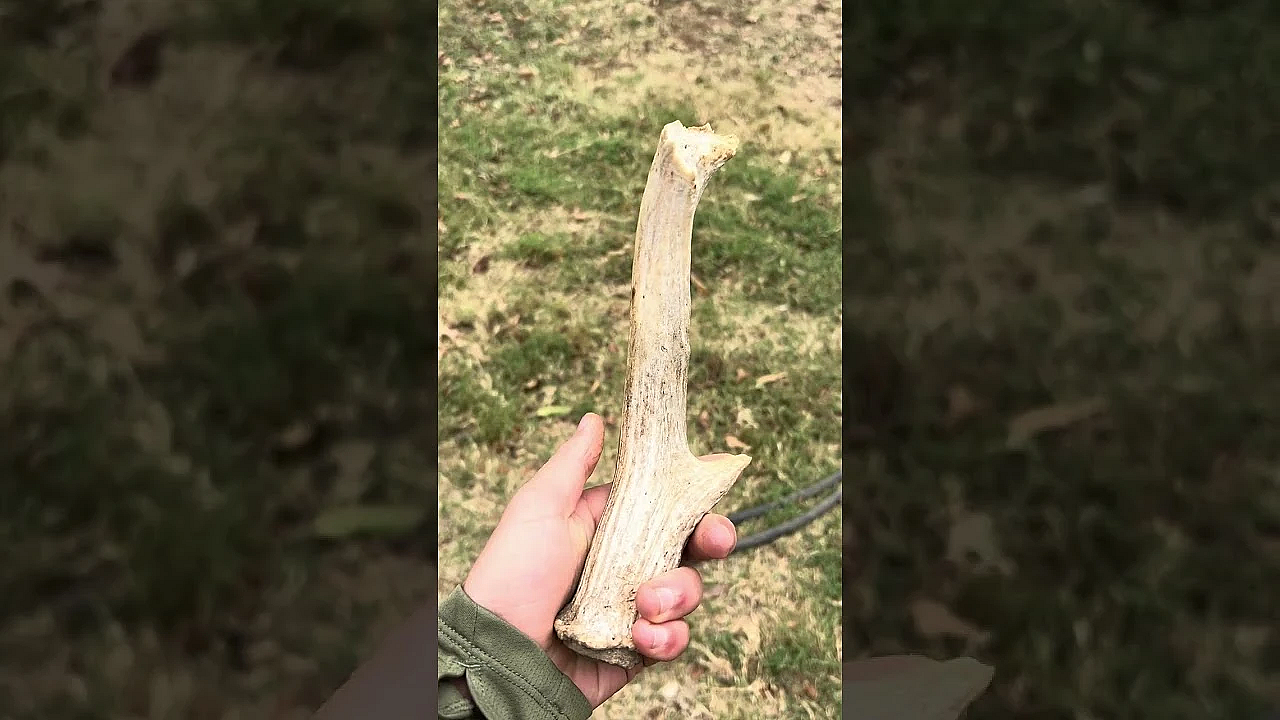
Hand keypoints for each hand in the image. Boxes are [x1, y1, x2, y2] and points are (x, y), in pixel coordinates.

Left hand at [462, 412, 737, 707]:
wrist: (502, 652)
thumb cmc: (514, 573)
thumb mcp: (541, 507)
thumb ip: (574, 464)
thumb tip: (595, 419)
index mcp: (608, 528)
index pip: (665, 508)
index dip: (695, 501)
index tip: (716, 491)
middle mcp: (626, 566)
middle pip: (689, 547)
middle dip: (710, 541)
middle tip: (715, 540)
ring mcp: (633, 608)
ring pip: (687, 592)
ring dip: (677, 594)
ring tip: (645, 604)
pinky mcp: (636, 649)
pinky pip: (674, 639)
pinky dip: (666, 637)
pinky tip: (640, 637)